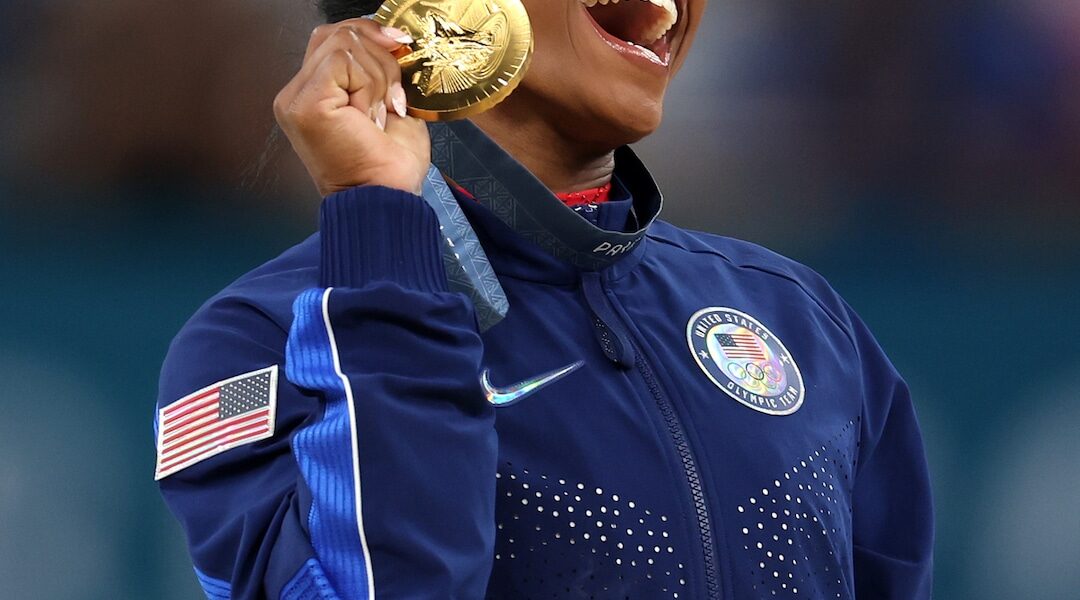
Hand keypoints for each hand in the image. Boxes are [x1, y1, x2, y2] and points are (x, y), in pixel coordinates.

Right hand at [274, 19, 429, 195]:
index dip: (372, 36)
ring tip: (379, 116)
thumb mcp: (389, 104)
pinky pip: (343, 61)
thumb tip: (393, 38)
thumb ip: (381, 69)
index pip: (336, 38)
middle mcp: (298, 94)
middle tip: (392, 99)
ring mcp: (296, 98)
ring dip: (378, 78)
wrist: (386, 199)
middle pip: (338, 33)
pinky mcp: (304, 103)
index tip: (402, 50)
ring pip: (345, 44)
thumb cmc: (389, 167)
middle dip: (380, 57)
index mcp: (316, 94)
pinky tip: (369, 116)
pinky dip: (368, 86)